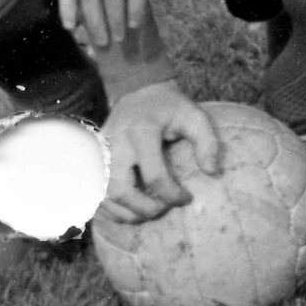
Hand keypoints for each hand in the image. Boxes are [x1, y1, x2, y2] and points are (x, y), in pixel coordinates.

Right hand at [99, 82, 220, 224]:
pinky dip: (110, 209)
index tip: (186, 198)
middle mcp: (116, 145)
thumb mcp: (195, 116)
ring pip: (103, 196)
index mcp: (142, 133)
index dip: (171, 194)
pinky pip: (95, 192)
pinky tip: (129, 211)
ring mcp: (100, 154)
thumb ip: (207, 142)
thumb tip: (212, 172)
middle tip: (163, 209)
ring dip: (124, 213)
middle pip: (120, 190)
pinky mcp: (94, 160)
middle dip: (143, 208)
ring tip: (148, 213)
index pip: (153, 175)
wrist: (139, 92)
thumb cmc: (170, 107)